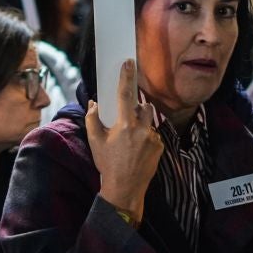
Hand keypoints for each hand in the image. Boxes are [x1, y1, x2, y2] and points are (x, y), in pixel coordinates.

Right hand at [86, 60, 163, 220]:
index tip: (128, 63)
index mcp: (124, 125)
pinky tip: (137, 150)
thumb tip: (93, 104)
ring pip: (149, 121)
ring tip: (131, 139)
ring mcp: (153, 138)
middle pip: (144, 106)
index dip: (126, 77)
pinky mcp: (160, 147)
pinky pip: (154, 134)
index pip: (125, 95)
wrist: (125, 189)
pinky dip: (146, 137)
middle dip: (138, 108)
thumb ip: (92, 119)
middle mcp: (141, 129)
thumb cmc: (108, 164)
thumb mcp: (95, 142)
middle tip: (127, 118)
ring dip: (141, 124)